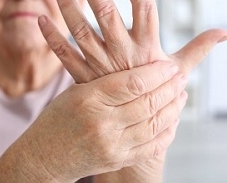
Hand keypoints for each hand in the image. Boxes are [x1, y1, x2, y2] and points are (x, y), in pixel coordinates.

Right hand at [21, 61, 185, 181]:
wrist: (45, 156)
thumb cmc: (58, 118)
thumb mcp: (76, 91)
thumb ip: (106, 83)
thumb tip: (139, 73)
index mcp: (89, 99)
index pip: (133, 83)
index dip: (156, 73)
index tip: (169, 65)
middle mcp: (102, 123)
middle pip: (147, 102)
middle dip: (170, 87)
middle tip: (181, 76)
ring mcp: (112, 145)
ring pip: (154, 123)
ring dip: (173, 107)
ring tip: (181, 94)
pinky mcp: (118, 160)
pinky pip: (152, 145)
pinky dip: (167, 130)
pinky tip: (173, 118)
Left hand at [38, 0, 226, 82]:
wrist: (136, 125)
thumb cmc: (157, 93)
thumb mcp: (179, 70)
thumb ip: (197, 49)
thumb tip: (224, 32)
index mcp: (146, 49)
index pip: (144, 8)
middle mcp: (122, 54)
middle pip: (107, 15)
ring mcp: (100, 66)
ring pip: (82, 33)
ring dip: (70, 10)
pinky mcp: (84, 77)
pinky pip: (65, 56)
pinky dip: (52, 38)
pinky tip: (41, 20)